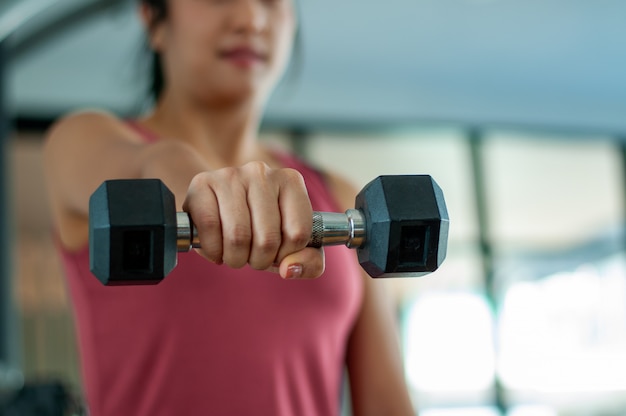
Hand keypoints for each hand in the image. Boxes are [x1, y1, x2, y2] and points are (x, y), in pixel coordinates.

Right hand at [183, 161, 324, 278]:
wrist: (218, 205)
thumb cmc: (259, 228)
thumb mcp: (290, 246)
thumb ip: (309, 262)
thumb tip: (289, 268)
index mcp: (291, 181)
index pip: (299, 233)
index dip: (286, 254)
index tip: (278, 253)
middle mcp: (262, 172)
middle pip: (267, 239)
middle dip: (259, 260)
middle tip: (252, 256)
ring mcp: (231, 175)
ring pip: (238, 236)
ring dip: (235, 259)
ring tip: (234, 253)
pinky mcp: (202, 183)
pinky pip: (210, 228)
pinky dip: (213, 250)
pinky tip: (216, 248)